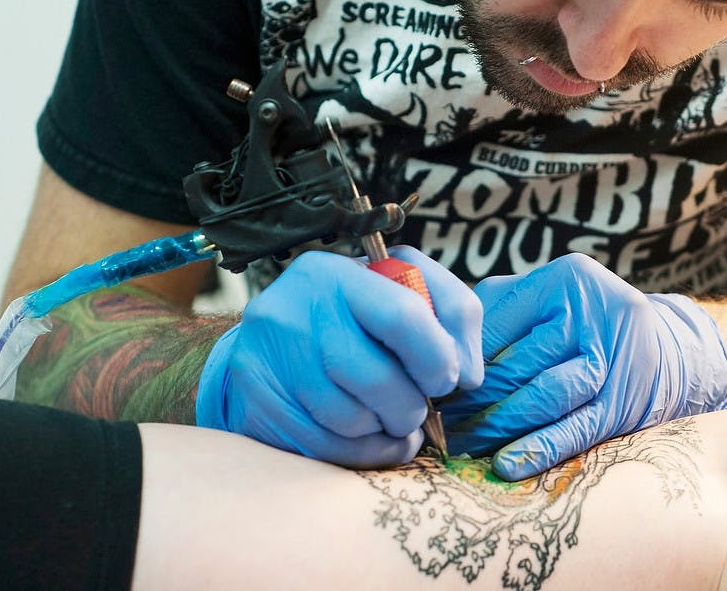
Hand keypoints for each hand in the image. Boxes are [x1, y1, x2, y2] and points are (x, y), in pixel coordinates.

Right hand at [196, 247, 482, 467]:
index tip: (449, 378)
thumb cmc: (354, 323)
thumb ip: (450, 316)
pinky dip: (363, 452)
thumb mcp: (401, 297)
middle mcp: (298, 308)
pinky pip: (326, 446)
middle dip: (412, 406)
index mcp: (340, 274)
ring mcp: (272, 357)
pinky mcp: (257, 401)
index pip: (405, 316)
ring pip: (352, 418)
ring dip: (385, 429)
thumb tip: (468, 374)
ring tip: (389, 419)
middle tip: (416, 408)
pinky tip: (371, 439)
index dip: (439, 358)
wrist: (268, 348)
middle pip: (378, 378)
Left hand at [440, 253, 726, 479]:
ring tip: (462, 442)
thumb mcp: (551, 299)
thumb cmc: (586, 326)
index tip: (431, 381)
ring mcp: (615, 358)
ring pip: (542, 395)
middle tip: (438, 420)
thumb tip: (439, 353)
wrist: (665, 351)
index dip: (459, 356)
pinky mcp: (625, 403)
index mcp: (566, 279)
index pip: (495, 320)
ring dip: (496, 425)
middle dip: (471, 397)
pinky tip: (505, 463)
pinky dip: (537, 448)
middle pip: (517, 361)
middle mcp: (594, 312)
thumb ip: (500, 312)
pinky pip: (575, 429)